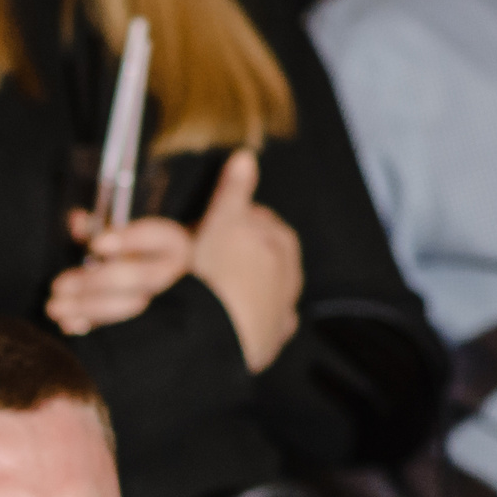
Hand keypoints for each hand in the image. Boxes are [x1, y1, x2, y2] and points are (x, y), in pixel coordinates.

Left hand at [48, 215, 193, 335]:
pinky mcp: (139, 313)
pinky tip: (67, 324)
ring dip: (87, 308)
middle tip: (58, 286)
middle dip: (93, 283)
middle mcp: (164, 270)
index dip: (125, 240)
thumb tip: (76, 221)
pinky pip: (117, 321)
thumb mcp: (126, 224)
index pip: (150, 236)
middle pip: (133, 278)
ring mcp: (154, 295)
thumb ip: (99, 222)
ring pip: (124, 305)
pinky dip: (90, 324)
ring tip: (54, 308)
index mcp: (167, 241)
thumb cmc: (138, 241)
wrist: (169, 266)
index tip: (97, 244)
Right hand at [187, 149, 302, 372]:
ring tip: (214, 290)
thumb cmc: (218, 275)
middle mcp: (290, 275)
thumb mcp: (222, 222)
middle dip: (242, 253)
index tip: (207, 227)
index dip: (231, 220)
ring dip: (245, 286)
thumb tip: (246, 155)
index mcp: (281, 242)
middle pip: (264, 255)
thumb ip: (234, 190)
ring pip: (265, 289)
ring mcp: (282, 309)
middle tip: (206, 257)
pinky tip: (232, 319)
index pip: (259, 219)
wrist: (218, 336)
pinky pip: (262, 323)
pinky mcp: (272, 340)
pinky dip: (252, 318)